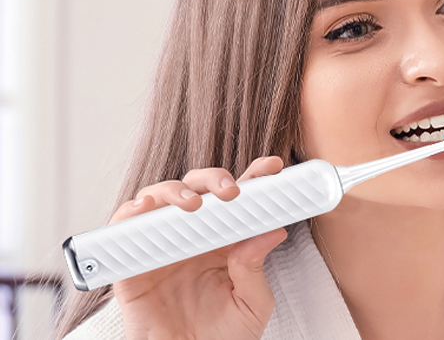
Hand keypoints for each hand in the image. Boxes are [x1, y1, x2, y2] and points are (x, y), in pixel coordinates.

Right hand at [110, 156, 287, 339]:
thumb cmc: (223, 339)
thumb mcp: (251, 305)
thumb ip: (256, 268)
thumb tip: (271, 231)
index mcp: (225, 242)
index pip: (239, 202)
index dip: (254, 179)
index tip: (273, 167)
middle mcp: (193, 237)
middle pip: (199, 189)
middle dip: (214, 179)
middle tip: (232, 191)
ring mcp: (162, 246)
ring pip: (160, 198)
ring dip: (175, 192)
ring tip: (193, 205)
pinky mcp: (132, 264)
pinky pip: (123, 229)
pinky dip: (130, 213)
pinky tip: (145, 209)